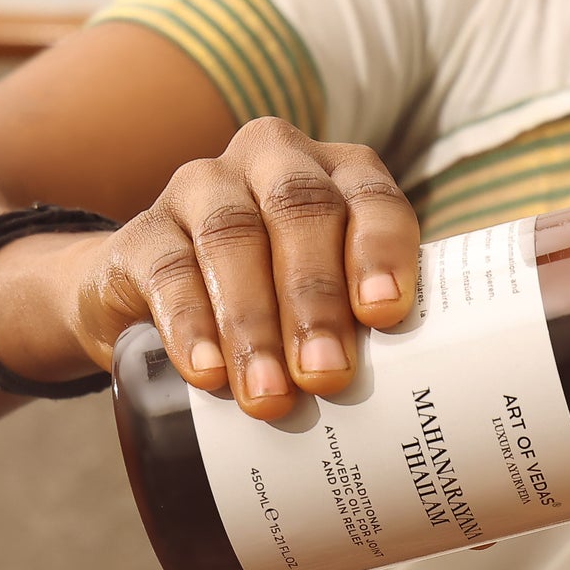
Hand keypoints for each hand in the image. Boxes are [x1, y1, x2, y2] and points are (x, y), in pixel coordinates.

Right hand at [59, 117, 417, 414]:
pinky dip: (188, 323)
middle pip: (300, 211)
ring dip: (254, 323)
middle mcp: (273, 164)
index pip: (372, 198)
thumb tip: (428, 405)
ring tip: (271, 395)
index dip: (380, 250)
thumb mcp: (341, 312)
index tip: (384, 313)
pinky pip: (165, 268)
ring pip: (232, 237)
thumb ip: (379, 334)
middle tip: (327, 376)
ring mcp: (202, 188)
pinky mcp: (142, 232)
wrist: (171, 308)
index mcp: (339, 178)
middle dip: (315, 299)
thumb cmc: (291, 313)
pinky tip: (206, 371)